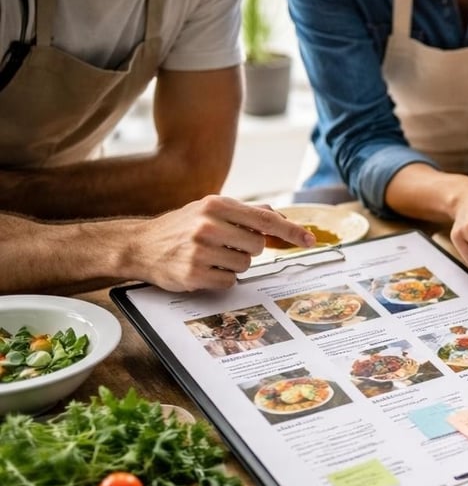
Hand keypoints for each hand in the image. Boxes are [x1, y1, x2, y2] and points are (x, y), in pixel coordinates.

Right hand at [136, 196, 315, 291]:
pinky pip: (229, 281)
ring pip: (245, 265)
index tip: (309, 240)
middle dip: (247, 249)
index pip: (265, 220)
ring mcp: (200, 250)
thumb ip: (246, 213)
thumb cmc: (181, 227)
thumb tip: (280, 218)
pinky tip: (204, 269)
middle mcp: (208, 225)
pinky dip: (221, 278)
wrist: (141, 245)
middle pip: (257, 246)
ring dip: (233, 264)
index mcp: (216, 205)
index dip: (291, 231)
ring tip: (211, 256)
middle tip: (225, 245)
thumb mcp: (210, 209)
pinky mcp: (194, 274)